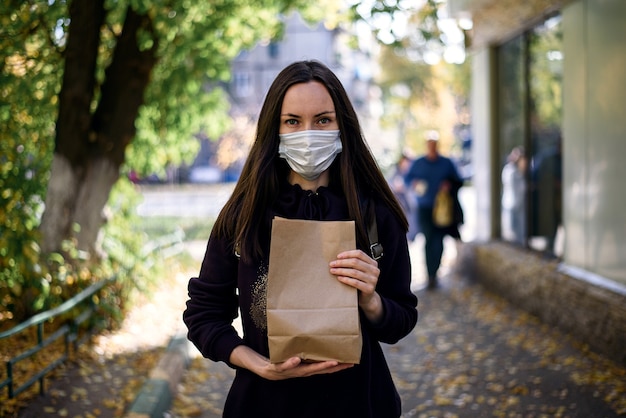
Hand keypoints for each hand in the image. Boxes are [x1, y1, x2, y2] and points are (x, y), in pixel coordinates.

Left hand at [230, 346, 352, 380]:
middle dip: (333, 367)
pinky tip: (297, 358)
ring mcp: (285, 372)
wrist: (251, 362)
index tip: (351, 361)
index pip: (321, 366)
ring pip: (304, 370)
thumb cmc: (272, 354)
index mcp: (301, 366)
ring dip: (318, 367)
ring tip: (331, 362)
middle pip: (317, 370)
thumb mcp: (287, 347)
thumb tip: (310, 324)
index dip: (337, 365)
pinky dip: (290, 363)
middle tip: (348, 363)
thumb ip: (299, 341)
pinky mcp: (273, 369)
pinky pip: (283, 366)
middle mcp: (295, 371)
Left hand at [329, 249, 382, 322]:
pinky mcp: (369, 289)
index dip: (348, 254)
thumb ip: (355, 263)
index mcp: (372, 263)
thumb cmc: (361, 281)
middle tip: (332, 264)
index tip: (338, 256)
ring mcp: (373, 280)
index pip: (359, 254)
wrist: (367, 298)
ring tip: (333, 271)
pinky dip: (346, 279)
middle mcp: (374, 270)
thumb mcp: (360, 270)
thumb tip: (338, 257)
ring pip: (354, 272)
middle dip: (342, 262)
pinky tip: (339, 278)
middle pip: (355, 262)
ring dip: (341, 270)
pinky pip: (355, 282)